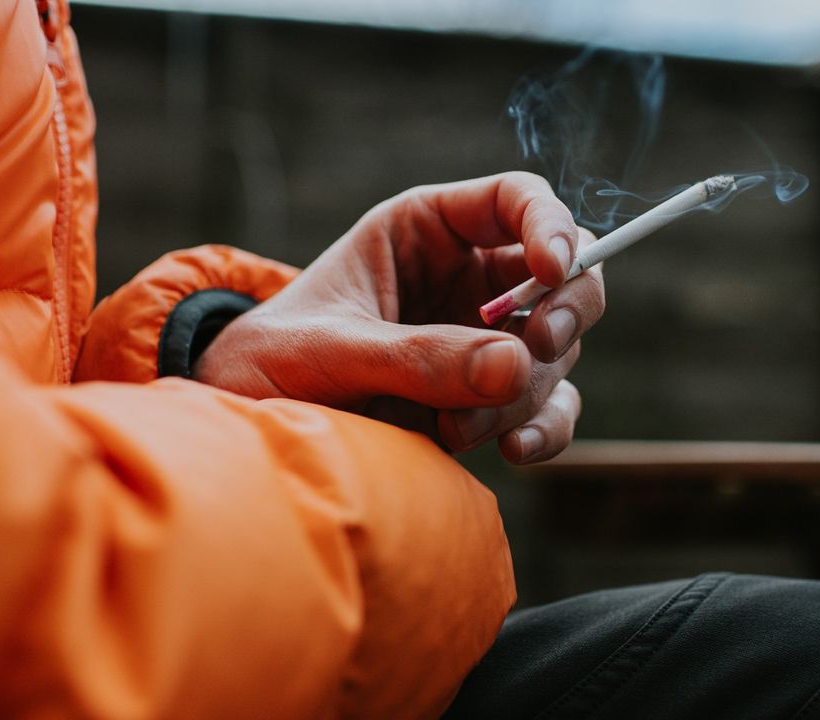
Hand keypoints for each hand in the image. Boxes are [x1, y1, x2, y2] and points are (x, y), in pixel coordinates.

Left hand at [194, 172, 604, 463]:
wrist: (252, 427)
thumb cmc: (273, 359)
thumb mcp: (330, 349)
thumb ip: (416, 356)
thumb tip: (516, 365)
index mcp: (428, 230)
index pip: (518, 200)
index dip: (550, 225)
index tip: (551, 269)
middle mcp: (469, 280)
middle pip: (567, 275)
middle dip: (564, 310)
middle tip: (537, 345)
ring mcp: (485, 341)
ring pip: (555, 352)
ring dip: (523, 391)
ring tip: (454, 428)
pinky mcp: (488, 400)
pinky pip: (548, 408)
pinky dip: (545, 429)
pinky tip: (515, 450)